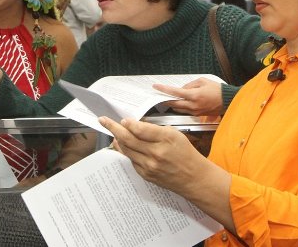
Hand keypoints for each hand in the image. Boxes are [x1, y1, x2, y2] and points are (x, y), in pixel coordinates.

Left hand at [99, 116, 234, 231]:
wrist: (193, 178)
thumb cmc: (185, 153)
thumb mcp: (174, 134)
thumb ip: (154, 129)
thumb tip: (135, 125)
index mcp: (165, 140)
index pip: (141, 130)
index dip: (129, 124)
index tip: (122, 119)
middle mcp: (156, 154)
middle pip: (128, 139)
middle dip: (113, 128)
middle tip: (103, 120)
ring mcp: (149, 166)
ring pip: (126, 150)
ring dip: (116, 139)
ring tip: (111, 130)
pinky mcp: (145, 174)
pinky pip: (131, 160)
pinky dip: (125, 150)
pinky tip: (122, 144)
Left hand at [155, 77, 223, 115]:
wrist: (228, 101)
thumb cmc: (217, 90)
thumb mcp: (203, 81)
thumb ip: (190, 84)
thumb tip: (182, 89)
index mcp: (194, 95)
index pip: (175, 92)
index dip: (164, 89)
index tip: (156, 86)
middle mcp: (193, 105)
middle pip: (173, 103)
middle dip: (165, 99)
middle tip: (159, 95)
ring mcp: (195, 111)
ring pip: (178, 109)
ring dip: (173, 103)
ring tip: (168, 98)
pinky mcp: (198, 115)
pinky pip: (185, 111)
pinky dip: (180, 107)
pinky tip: (179, 102)